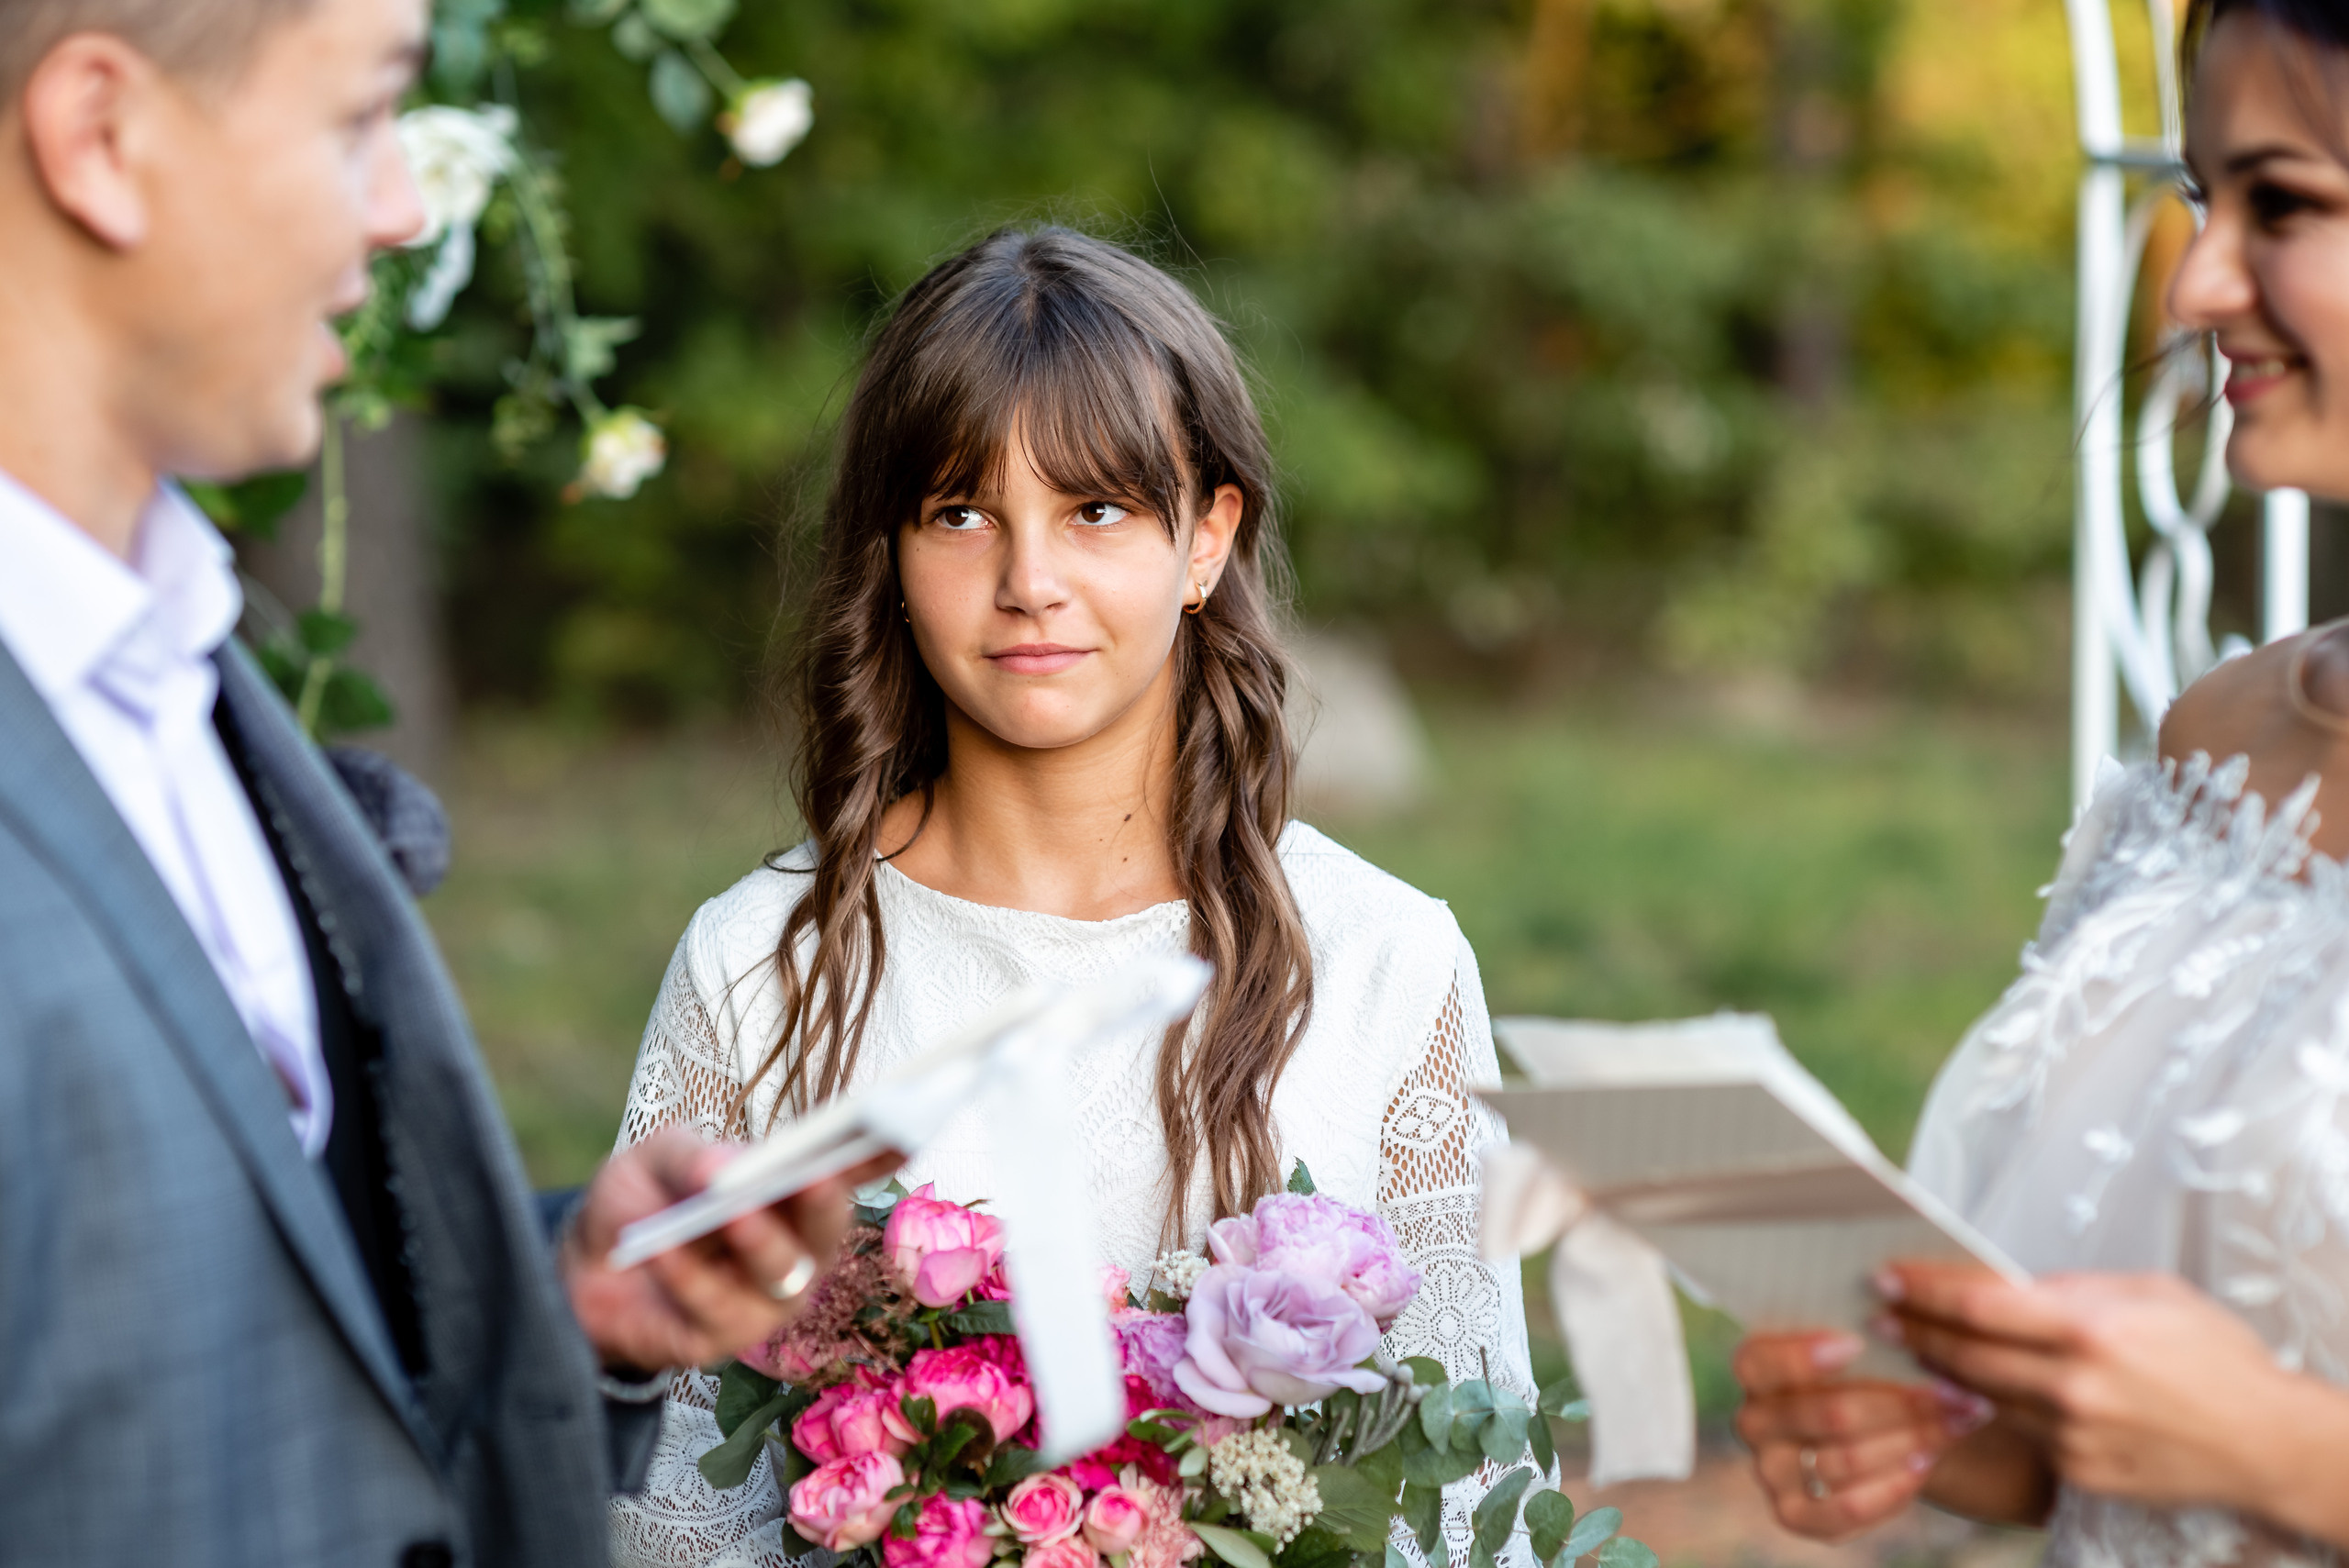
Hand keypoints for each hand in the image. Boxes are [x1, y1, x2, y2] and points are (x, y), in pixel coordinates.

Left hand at [559, 1127, 894, 1373]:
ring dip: (759, 1242)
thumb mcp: (661, 1158)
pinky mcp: (721, 1339)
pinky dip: (687, 1274)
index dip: (880, 1155)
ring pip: (781, 1275)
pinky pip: (714, 1308)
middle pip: (826, 1229)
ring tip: (732, 1212)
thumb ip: (695, 1156)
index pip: (848, 1172)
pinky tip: (660, 1248)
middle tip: (814, 1174)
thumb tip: (727, 1167)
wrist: (584, 1269)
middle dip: (823, 1203)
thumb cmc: (644, 1202)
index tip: (901, 1132)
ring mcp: (765, 1300)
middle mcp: (796, 1249)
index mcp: (794, 1195)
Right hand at [1732, 1328, 1975, 1540]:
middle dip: (1900, 1404)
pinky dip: (1887, 1493)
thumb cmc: (1883, 1368)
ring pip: (1842, 1462)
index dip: (1803, 1357)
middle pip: (1826, 1414)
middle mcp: (1754, 1419)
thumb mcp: (1876, 1337)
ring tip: (1955, 1425)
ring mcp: (1770, 1470)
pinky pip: (1838, 1512)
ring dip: (1909, 1443)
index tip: (1857, 1344)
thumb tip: (1906, 1295)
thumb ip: (1878, 1321)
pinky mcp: (1793, 1513)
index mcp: (1758, 1367)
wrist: (1896, 1428)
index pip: (1761, 1362)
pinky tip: (1923, 1466)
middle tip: (1953, 1393)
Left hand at [1880, 1263, 2339, 1528]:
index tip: (1885, 1278)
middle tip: (1881, 1315)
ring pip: (1981, 1398)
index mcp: (2088, 1329)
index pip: (1976, 1306)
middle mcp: (2072, 1385)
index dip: (1921, 1291)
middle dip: (1914, 1332)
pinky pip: (2020, 1433)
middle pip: (1963, 1356)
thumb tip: (2005, 1283)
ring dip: (1942, 1373)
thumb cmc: (2211, 1355)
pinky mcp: (2077, 1471)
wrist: (2265, 1440)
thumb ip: (2071, 1289)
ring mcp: (2072, 1435)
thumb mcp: (2147, 1293)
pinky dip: (1994, 1411)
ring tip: (1916, 1347)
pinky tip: (1975, 1394)